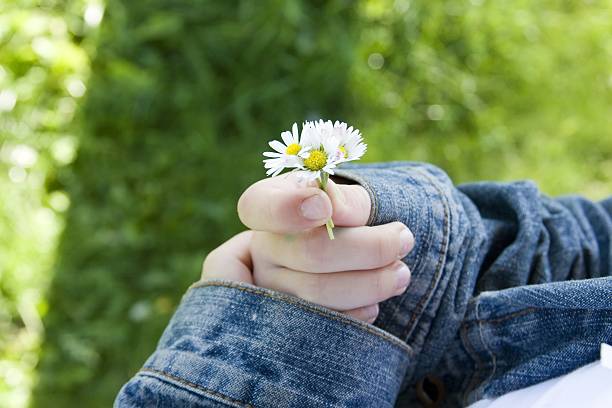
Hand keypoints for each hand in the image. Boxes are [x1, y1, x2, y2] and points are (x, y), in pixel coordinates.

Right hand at [202, 172, 414, 322]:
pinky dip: (360, 313)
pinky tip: (373, 300)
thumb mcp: (346, 199)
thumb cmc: (346, 219)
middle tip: (404, 240)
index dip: (288, 208)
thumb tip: (332, 207)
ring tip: (400, 273)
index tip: (323, 207)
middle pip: (310, 252)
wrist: (346, 255)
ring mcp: (270, 291)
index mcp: (267, 207)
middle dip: (369, 248)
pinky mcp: (290, 325)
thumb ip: (345, 199)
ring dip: (372, 284)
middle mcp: (262, 250)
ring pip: (320, 294)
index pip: (260, 206)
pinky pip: (327, 325)